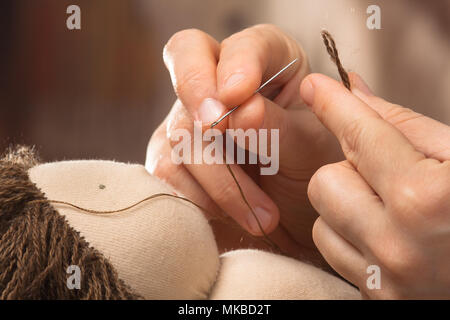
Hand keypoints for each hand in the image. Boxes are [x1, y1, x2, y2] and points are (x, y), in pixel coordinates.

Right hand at [146, 25, 342, 261]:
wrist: (296, 216)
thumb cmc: (312, 171)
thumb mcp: (310, 148)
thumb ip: (278, 126)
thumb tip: (240, 110)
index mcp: (270, 61)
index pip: (243, 44)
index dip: (236, 64)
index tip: (239, 95)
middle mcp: (223, 80)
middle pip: (186, 57)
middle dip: (197, 92)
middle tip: (217, 129)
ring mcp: (193, 115)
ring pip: (179, 126)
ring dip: (217, 175)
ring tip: (263, 216)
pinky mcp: (174, 154)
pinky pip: (168, 169)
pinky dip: (200, 197)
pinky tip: (234, 215)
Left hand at [302, 72, 449, 298]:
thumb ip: (404, 123)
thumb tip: (353, 90)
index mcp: (428, 198)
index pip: (361, 135)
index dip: (333, 103)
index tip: (314, 86)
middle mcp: (399, 243)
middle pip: (324, 181)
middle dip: (349, 168)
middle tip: (388, 171)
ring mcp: (387, 279)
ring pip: (321, 218)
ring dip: (346, 203)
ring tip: (390, 206)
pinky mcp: (379, 299)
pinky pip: (331, 250)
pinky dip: (348, 234)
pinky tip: (385, 233)